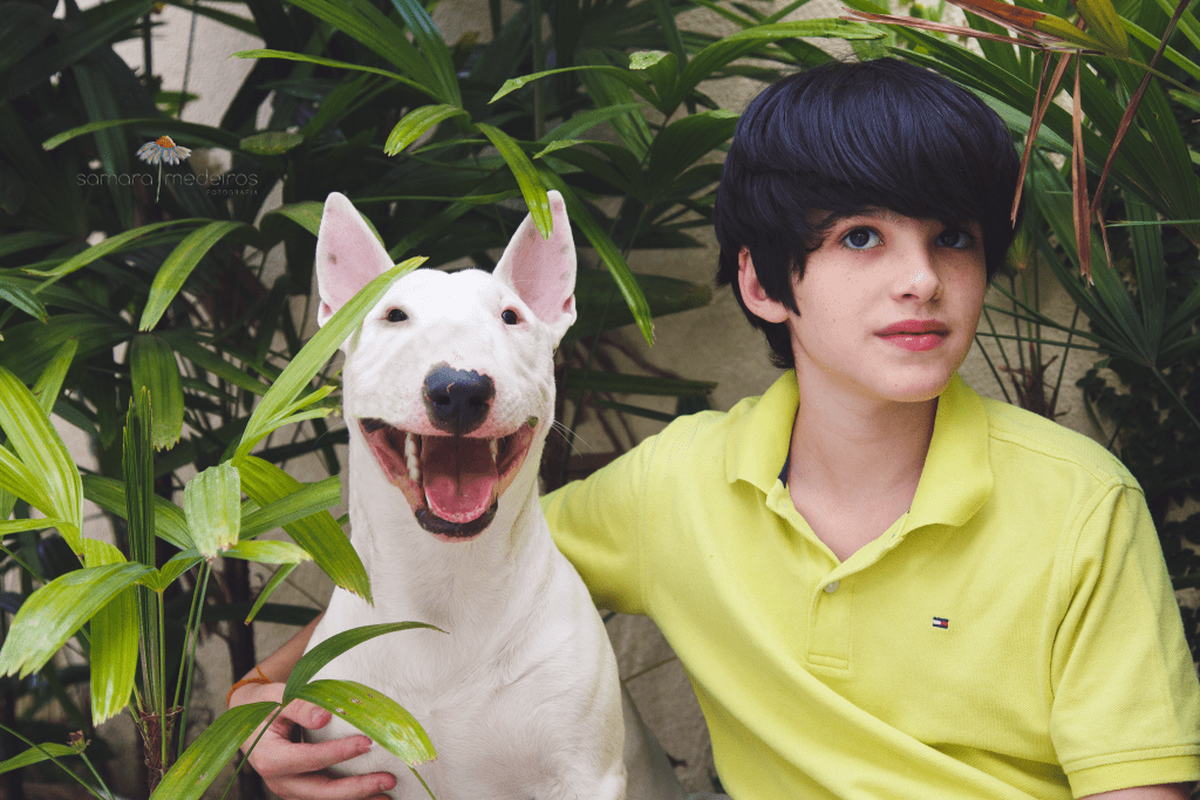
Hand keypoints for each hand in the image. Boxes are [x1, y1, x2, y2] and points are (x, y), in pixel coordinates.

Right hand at [235, 681, 397, 799]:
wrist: (253, 722)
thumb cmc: (266, 707)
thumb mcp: (277, 699)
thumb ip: (300, 706)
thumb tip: (324, 717)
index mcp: (271, 759)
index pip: (310, 759)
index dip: (339, 753)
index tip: (367, 743)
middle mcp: (279, 781)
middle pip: (322, 791)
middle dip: (357, 788)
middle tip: (388, 779)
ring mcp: (291, 790)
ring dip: (358, 799)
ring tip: (388, 795)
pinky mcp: (302, 791)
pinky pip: (327, 798)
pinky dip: (350, 798)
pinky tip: (375, 796)